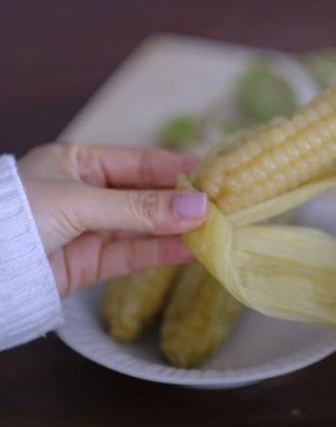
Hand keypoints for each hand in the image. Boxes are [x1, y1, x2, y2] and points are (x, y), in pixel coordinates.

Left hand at [18, 144, 207, 296]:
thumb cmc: (19, 214)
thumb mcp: (80, 202)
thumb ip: (140, 208)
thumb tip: (199, 206)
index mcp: (79, 163)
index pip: (140, 162)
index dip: (177, 167)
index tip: (214, 173)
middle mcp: (87, 194)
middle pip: (146, 195)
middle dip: (183, 201)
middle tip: (224, 205)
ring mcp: (89, 229)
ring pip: (143, 228)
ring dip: (178, 229)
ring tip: (215, 229)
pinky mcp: (89, 264)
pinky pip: (132, 254)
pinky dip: (162, 253)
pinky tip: (191, 249)